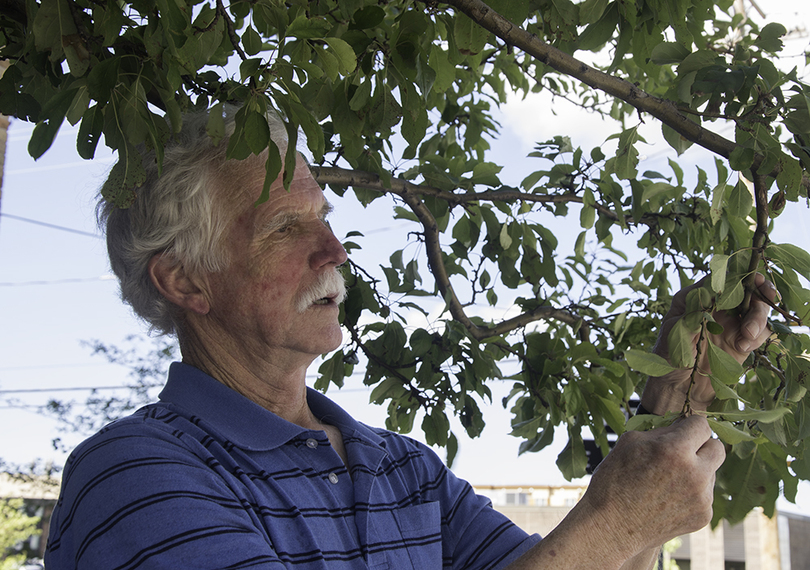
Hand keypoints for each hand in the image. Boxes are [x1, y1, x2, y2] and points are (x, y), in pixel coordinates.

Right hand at [580, 415, 724, 559]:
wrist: (610, 526)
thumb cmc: (614, 479)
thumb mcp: (630, 442)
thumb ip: (661, 430)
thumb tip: (681, 426)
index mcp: (675, 450)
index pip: (702, 425)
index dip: (689, 425)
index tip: (682, 430)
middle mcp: (695, 473)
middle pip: (717, 448)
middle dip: (702, 446)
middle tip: (682, 451)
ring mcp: (702, 498)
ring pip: (711, 472)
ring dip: (696, 471)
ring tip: (666, 481)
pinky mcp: (703, 516)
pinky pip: (705, 495)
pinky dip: (691, 493)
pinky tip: (668, 498)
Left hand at [642, 274, 776, 413]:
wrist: (676, 389)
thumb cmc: (667, 357)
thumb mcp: (675, 332)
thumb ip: (693, 314)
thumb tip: (710, 295)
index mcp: (695, 298)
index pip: (719, 278)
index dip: (738, 275)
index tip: (752, 279)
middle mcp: (714, 307)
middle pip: (745, 290)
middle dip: (759, 291)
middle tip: (768, 295)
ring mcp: (730, 324)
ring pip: (756, 309)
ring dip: (758, 318)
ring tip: (747, 335)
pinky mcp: (741, 341)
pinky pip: (759, 332)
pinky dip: (757, 336)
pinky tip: (743, 347)